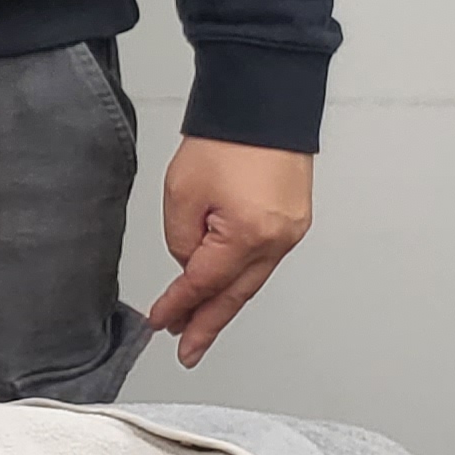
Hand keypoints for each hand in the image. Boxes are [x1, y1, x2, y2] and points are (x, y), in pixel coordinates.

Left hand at [149, 137, 312, 366]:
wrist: (262, 105)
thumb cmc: (224, 141)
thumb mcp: (181, 194)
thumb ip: (181, 239)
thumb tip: (191, 265)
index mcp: (248, 235)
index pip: (204, 283)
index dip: (179, 307)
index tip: (161, 324)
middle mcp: (277, 240)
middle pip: (235, 294)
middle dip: (208, 323)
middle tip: (188, 350)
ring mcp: (291, 232)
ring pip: (251, 280)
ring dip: (223, 302)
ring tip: (198, 325)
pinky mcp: (293, 220)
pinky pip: (262, 260)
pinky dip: (240, 277)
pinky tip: (223, 288)